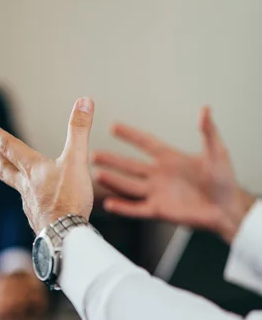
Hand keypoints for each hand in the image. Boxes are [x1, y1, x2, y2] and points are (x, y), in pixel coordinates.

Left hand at [0, 97, 94, 234]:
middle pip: (8, 171)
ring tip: (17, 180)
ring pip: (19, 190)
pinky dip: (31, 203)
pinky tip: (37, 206)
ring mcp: (30, 206)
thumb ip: (79, 131)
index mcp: (33, 169)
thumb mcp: (77, 160)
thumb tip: (84, 101)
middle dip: (0, 161)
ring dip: (16, 182)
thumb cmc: (69, 199)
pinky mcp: (38, 221)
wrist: (64, 235)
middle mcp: (27, 187)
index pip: (11, 147)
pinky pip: (31, 209)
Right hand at [93, 107, 255, 243]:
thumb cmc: (224, 181)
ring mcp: (157, 193)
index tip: (113, 126)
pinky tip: (109, 204)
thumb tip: (205, 109)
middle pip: (130, 165)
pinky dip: (123, 207)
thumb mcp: (217, 152)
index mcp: (170, 158)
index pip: (146, 143)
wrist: (227, 208)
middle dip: (112, 160)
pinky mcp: (159, 210)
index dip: (130, 135)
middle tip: (93, 154)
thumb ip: (208, 131)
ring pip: (129, 186)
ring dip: (113, 181)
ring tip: (96, 175)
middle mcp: (159, 175)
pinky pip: (137, 209)